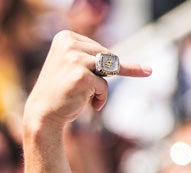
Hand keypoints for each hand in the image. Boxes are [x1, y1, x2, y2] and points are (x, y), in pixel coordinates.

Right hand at [24, 30, 150, 131]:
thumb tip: (148, 69)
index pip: (100, 48)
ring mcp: (74, 59)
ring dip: (100, 86)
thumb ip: (99, 60)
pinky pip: (104, 86)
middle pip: (107, 56)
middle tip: (78, 87)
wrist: (42, 116)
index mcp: (65, 37)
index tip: (78, 78)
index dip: (98, 67)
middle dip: (100, 75)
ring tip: (81, 95)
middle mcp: (68, 44)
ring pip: (107, 70)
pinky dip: (100, 98)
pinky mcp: (81, 75)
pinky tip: (86, 104)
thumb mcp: (76, 68)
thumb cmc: (62, 94)